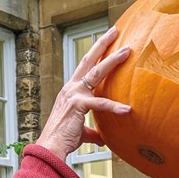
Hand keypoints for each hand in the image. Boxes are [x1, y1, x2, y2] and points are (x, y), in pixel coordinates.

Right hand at [36, 26, 131, 160]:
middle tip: (115, 30)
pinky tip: (127, 109)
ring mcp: (73, 94)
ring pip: (96, 72)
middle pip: (89, 60)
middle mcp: (71, 88)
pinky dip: (115, 106)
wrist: (50, 147)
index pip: (85, 67)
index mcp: (71, 90)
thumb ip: (93, 132)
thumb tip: (103, 138)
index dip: (95, 53)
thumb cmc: (63, 139)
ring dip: (112, 60)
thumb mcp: (81, 132)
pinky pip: (100, 104)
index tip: (106, 40)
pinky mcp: (77, 105)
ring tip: (127, 51)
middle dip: (102, 44)